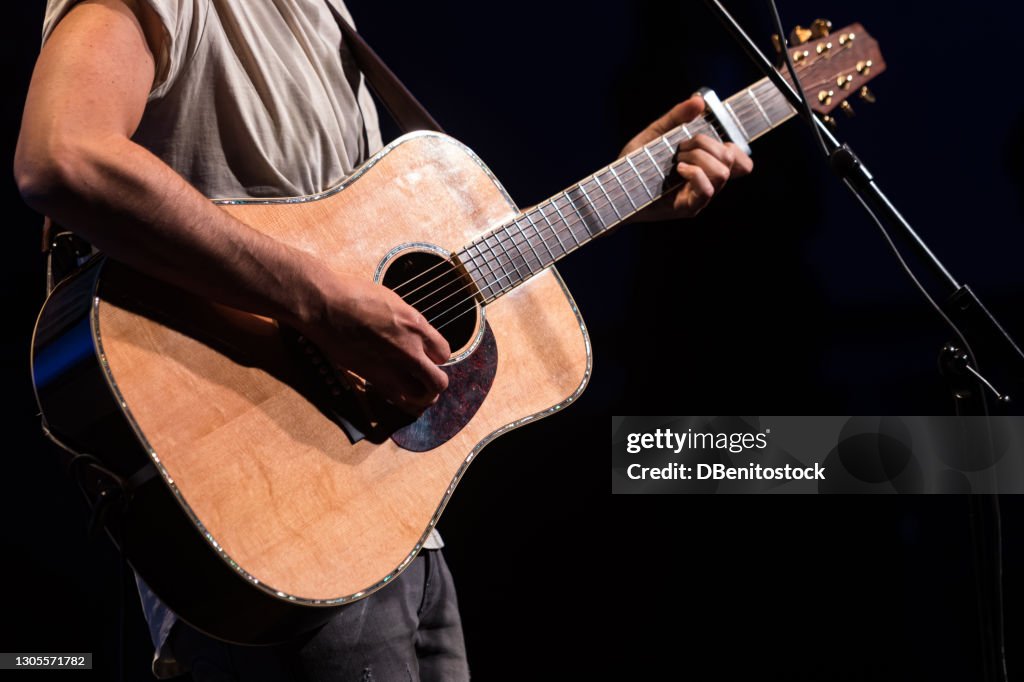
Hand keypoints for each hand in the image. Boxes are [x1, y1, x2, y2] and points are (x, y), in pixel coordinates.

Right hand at [297, 270, 450, 413]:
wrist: (325, 306)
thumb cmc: (355, 296)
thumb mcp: (393, 301)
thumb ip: (409, 323)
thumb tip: (415, 334)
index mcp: (416, 327)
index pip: (444, 354)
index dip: (436, 357)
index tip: (426, 355)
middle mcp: (409, 350)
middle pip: (439, 382)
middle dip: (435, 382)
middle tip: (425, 378)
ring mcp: (390, 367)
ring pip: (421, 397)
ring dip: (420, 395)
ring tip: (413, 389)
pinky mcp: (371, 377)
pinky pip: (395, 398)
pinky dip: (399, 398)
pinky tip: (394, 390)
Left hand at [621, 94, 752, 220]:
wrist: (615, 186)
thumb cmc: (634, 164)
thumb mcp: (656, 133)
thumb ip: (677, 117)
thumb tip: (699, 100)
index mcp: (706, 165)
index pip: (742, 161)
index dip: (736, 147)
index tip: (708, 137)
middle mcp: (707, 181)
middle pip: (731, 159)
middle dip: (706, 144)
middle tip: (680, 147)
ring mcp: (699, 196)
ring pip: (723, 173)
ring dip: (700, 158)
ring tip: (677, 159)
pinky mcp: (689, 207)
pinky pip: (708, 190)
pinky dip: (695, 173)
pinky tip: (678, 169)